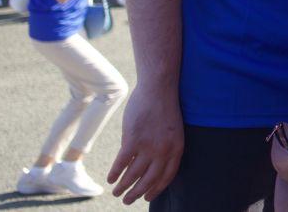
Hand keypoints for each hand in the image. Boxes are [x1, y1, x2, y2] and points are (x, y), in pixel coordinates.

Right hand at [108, 82, 184, 203]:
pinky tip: (111, 178)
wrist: (159, 87)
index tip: (147, 197)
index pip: (167, 176)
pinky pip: (122, 163)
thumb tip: (148, 164)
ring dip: (124, 186)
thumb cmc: (164, 106)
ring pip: (133, 174)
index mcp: (176, 148)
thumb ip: (163, 147)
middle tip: (128, 200)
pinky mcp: (133, 139)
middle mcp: (164, 150)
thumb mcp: (173, 130)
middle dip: (137, 193)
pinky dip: (115, 173)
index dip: (156, 189)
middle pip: (149, 180)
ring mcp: (148, 146)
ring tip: (117, 192)